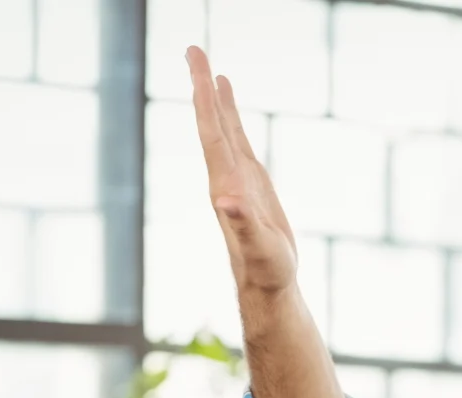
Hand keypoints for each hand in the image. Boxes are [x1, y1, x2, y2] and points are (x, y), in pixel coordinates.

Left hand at [187, 46, 296, 294]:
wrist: (268, 286)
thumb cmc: (265, 270)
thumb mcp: (258, 248)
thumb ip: (243, 223)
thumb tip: (227, 200)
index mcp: (225, 183)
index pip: (211, 130)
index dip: (203, 96)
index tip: (198, 64)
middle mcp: (225, 175)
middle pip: (211, 122)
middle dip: (202, 85)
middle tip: (193, 48)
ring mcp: (237, 178)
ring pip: (223, 129)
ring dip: (214, 98)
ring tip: (208, 68)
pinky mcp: (251, 184)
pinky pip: (238, 142)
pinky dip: (232, 119)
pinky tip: (228, 106)